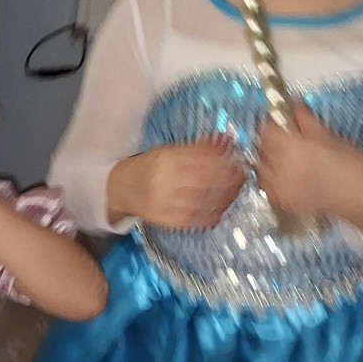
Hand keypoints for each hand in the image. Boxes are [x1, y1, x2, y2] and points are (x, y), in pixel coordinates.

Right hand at [108, 137, 242, 229]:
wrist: (120, 190)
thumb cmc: (146, 167)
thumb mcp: (168, 151)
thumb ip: (198, 148)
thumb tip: (226, 141)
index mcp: (166, 161)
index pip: (203, 160)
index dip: (225, 160)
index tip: (238, 159)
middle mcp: (166, 182)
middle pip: (208, 181)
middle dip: (231, 179)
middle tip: (242, 176)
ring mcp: (167, 204)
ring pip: (206, 201)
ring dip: (227, 197)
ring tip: (235, 191)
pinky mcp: (169, 220)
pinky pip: (197, 219)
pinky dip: (214, 215)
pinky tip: (221, 209)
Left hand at [256, 104, 362, 229]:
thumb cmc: (352, 164)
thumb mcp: (330, 137)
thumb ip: (307, 121)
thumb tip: (294, 104)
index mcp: (294, 148)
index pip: (268, 131)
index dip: (270, 124)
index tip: (277, 121)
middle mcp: (281, 168)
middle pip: (261, 149)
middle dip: (267, 140)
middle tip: (279, 137)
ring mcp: (278, 187)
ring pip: (260, 167)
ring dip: (266, 159)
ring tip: (280, 157)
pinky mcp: (281, 202)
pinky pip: (265, 185)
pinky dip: (268, 177)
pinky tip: (281, 174)